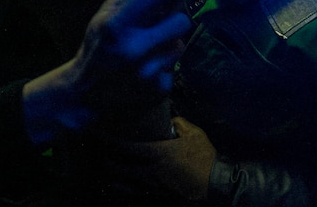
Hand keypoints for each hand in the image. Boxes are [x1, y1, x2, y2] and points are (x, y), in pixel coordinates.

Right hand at [23, 0, 191, 146]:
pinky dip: (164, 63)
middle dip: (173, 17)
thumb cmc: (97, 46)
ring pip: (180, 44)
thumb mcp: (107, 14)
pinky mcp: (159, 90)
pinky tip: (146, 67)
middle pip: (181, 20)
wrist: (86, 93)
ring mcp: (148, 72)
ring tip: (149, 47)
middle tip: (161, 20)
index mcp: (116, 24)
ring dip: (168, 42)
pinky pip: (174, 65)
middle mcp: (134, 48)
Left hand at [94, 115, 217, 202]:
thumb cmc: (204, 157)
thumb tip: (170, 119)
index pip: (129, 148)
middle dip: (109, 162)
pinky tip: (122, 186)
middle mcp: (152, 172)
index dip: (113, 142)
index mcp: (159, 154)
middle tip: (100, 154)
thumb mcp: (195, 133)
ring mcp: (155, 187)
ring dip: (115, 177)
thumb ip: (180, 124)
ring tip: (106, 171)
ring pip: (127, 184)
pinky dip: (127, 188)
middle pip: (123, 168)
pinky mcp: (160, 196)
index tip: (101, 135)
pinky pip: (137, 193)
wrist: (215, 184)